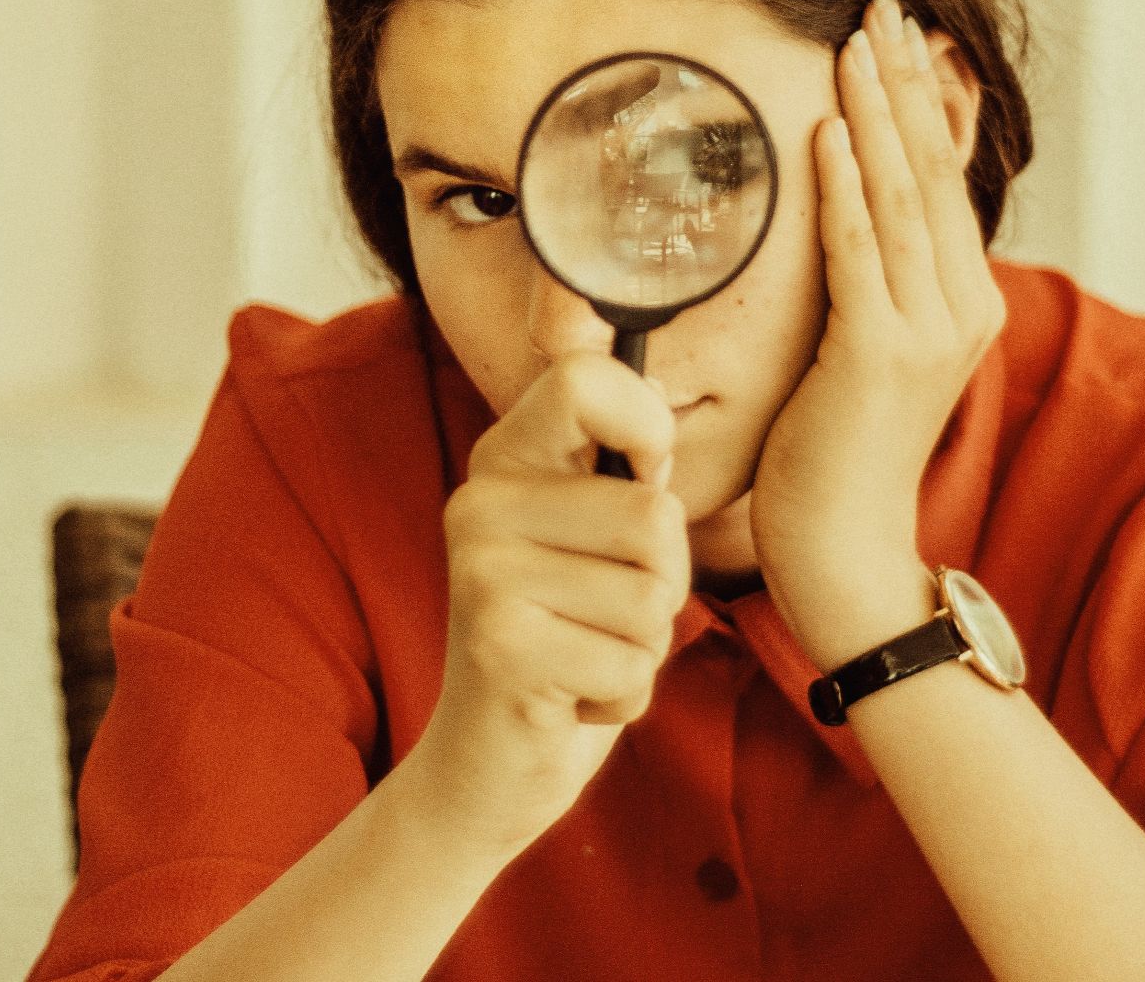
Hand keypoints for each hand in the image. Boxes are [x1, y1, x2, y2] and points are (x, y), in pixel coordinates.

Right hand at [410, 353, 689, 853]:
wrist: (483, 764)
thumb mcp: (589, 541)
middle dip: (664, 583)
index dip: (647, 427)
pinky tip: (571, 698)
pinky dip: (624, 694)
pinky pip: (635, 661)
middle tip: (603, 615)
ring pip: (655, 593)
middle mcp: (480, 504)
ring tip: (585, 654)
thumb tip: (659, 383)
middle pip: (654, 513)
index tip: (644, 481)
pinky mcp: (500, 647)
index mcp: (503, 461)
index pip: (586, 380)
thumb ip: (619, 468)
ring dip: (644, 645)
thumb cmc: (565, 641)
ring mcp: (483, 574)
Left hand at [751, 0, 1005, 668]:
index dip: (918, 106)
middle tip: (881, 10)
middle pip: (932, 174)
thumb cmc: (841, 455)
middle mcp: (963, 310)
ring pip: (901, 200)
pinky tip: (827, 134)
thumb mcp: (873, 355)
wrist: (846, 550)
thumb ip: (880, 287)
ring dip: (873, 115)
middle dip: (902, 84)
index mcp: (967, 305)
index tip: (895, 40)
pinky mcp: (879, 357)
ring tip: (854, 45)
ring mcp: (927, 334)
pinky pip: (861, 254)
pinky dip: (844, 191)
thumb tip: (855, 215)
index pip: (943, 185)